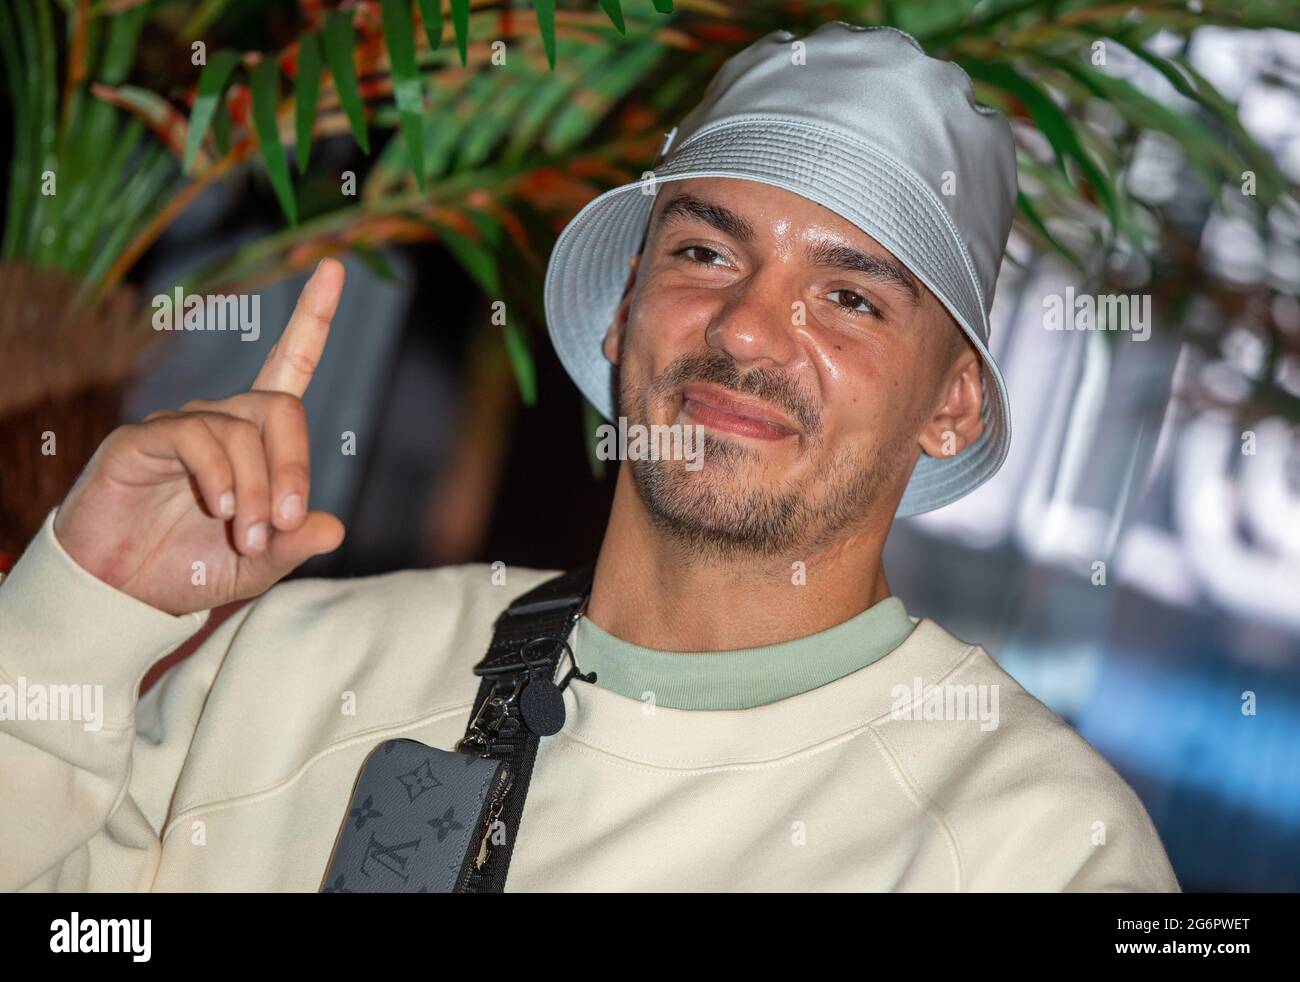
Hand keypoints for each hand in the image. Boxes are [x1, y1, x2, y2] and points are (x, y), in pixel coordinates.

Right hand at [53, 259, 348, 614]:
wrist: (122, 592)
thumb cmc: (192, 568)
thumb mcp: (259, 564)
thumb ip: (296, 545)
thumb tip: (335, 527)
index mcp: (255, 439)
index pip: (289, 366)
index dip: (313, 319)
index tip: (334, 267)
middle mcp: (221, 420)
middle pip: (282, 407)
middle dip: (294, 467)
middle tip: (283, 523)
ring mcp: (181, 426)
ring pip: (242, 431)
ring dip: (255, 490)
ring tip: (246, 537)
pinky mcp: (143, 439)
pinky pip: (197, 437)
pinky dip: (218, 475)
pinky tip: (217, 507)